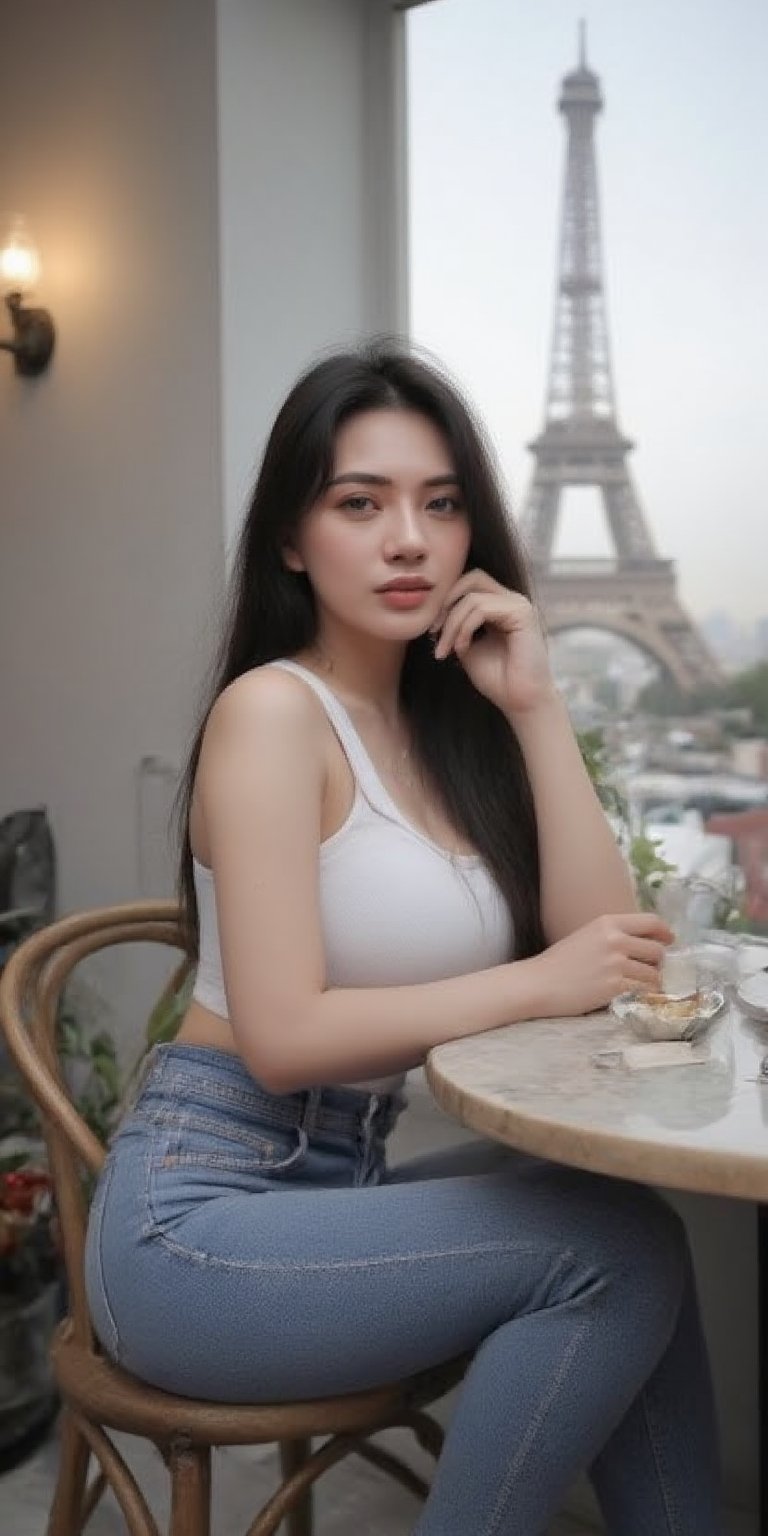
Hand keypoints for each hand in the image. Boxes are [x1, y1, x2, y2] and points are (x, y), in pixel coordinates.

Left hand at [432, 571, 553, 715]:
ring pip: (472, 597)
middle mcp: (512, 601)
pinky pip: (481, 608)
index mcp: (501, 606)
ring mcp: (518, 605)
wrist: (520, 702)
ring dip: (451, 624)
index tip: (433, 632)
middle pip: (472, 578)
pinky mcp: (522, 613)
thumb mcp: (467, 647)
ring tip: (446, 649)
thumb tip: (435, 611)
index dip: (446, 602)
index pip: (469, 584)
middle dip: (446, 602)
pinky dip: (464, 628)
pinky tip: (462, 649)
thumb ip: (457, 625)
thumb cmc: (497, 679)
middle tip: (434, 631)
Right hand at [529, 912, 674, 1017]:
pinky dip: (644, 995)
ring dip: (652, 982)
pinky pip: (644, 990)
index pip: (651, 921)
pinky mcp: (614, 987)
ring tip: (640, 986)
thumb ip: (615, 935)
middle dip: (659, 963)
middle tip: (652, 971)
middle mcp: (615, 939)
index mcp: (608, 923)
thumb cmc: (560, 962)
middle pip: (657, 950)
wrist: (538, 983)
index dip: (665, 933)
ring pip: (654, 974)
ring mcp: (616, 964)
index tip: (669, 941)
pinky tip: (635, 996)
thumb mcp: (588, 936)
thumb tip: (646, 943)